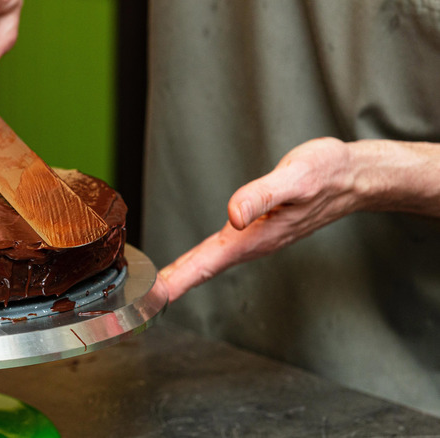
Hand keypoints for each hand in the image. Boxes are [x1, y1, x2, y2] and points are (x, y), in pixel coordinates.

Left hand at [155, 137, 363, 301]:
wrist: (353, 178)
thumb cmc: (327, 174)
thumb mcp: (295, 177)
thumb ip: (262, 195)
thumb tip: (233, 214)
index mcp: (255, 236)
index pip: (207, 263)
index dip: (178, 281)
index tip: (152, 297)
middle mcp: (253, 243)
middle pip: (204, 268)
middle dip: (173, 285)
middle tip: (142, 300)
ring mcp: (256, 239)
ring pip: (212, 262)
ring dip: (184, 276)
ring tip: (157, 288)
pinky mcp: (258, 229)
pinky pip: (222, 252)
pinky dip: (201, 262)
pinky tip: (192, 264)